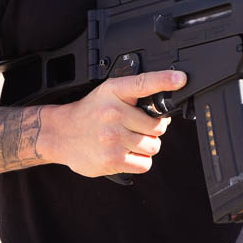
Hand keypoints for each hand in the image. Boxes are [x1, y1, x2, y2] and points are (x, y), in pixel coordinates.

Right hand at [43, 69, 187, 176]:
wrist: (61, 134)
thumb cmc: (91, 113)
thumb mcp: (109, 93)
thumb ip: (135, 94)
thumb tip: (166, 104)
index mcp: (115, 92)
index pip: (144, 82)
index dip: (164, 79)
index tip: (180, 78)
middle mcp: (114, 113)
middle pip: (158, 126)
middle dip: (154, 129)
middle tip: (137, 128)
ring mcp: (113, 138)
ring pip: (153, 146)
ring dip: (146, 146)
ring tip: (129, 141)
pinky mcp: (113, 159)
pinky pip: (145, 164)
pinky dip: (139, 161)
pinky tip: (125, 153)